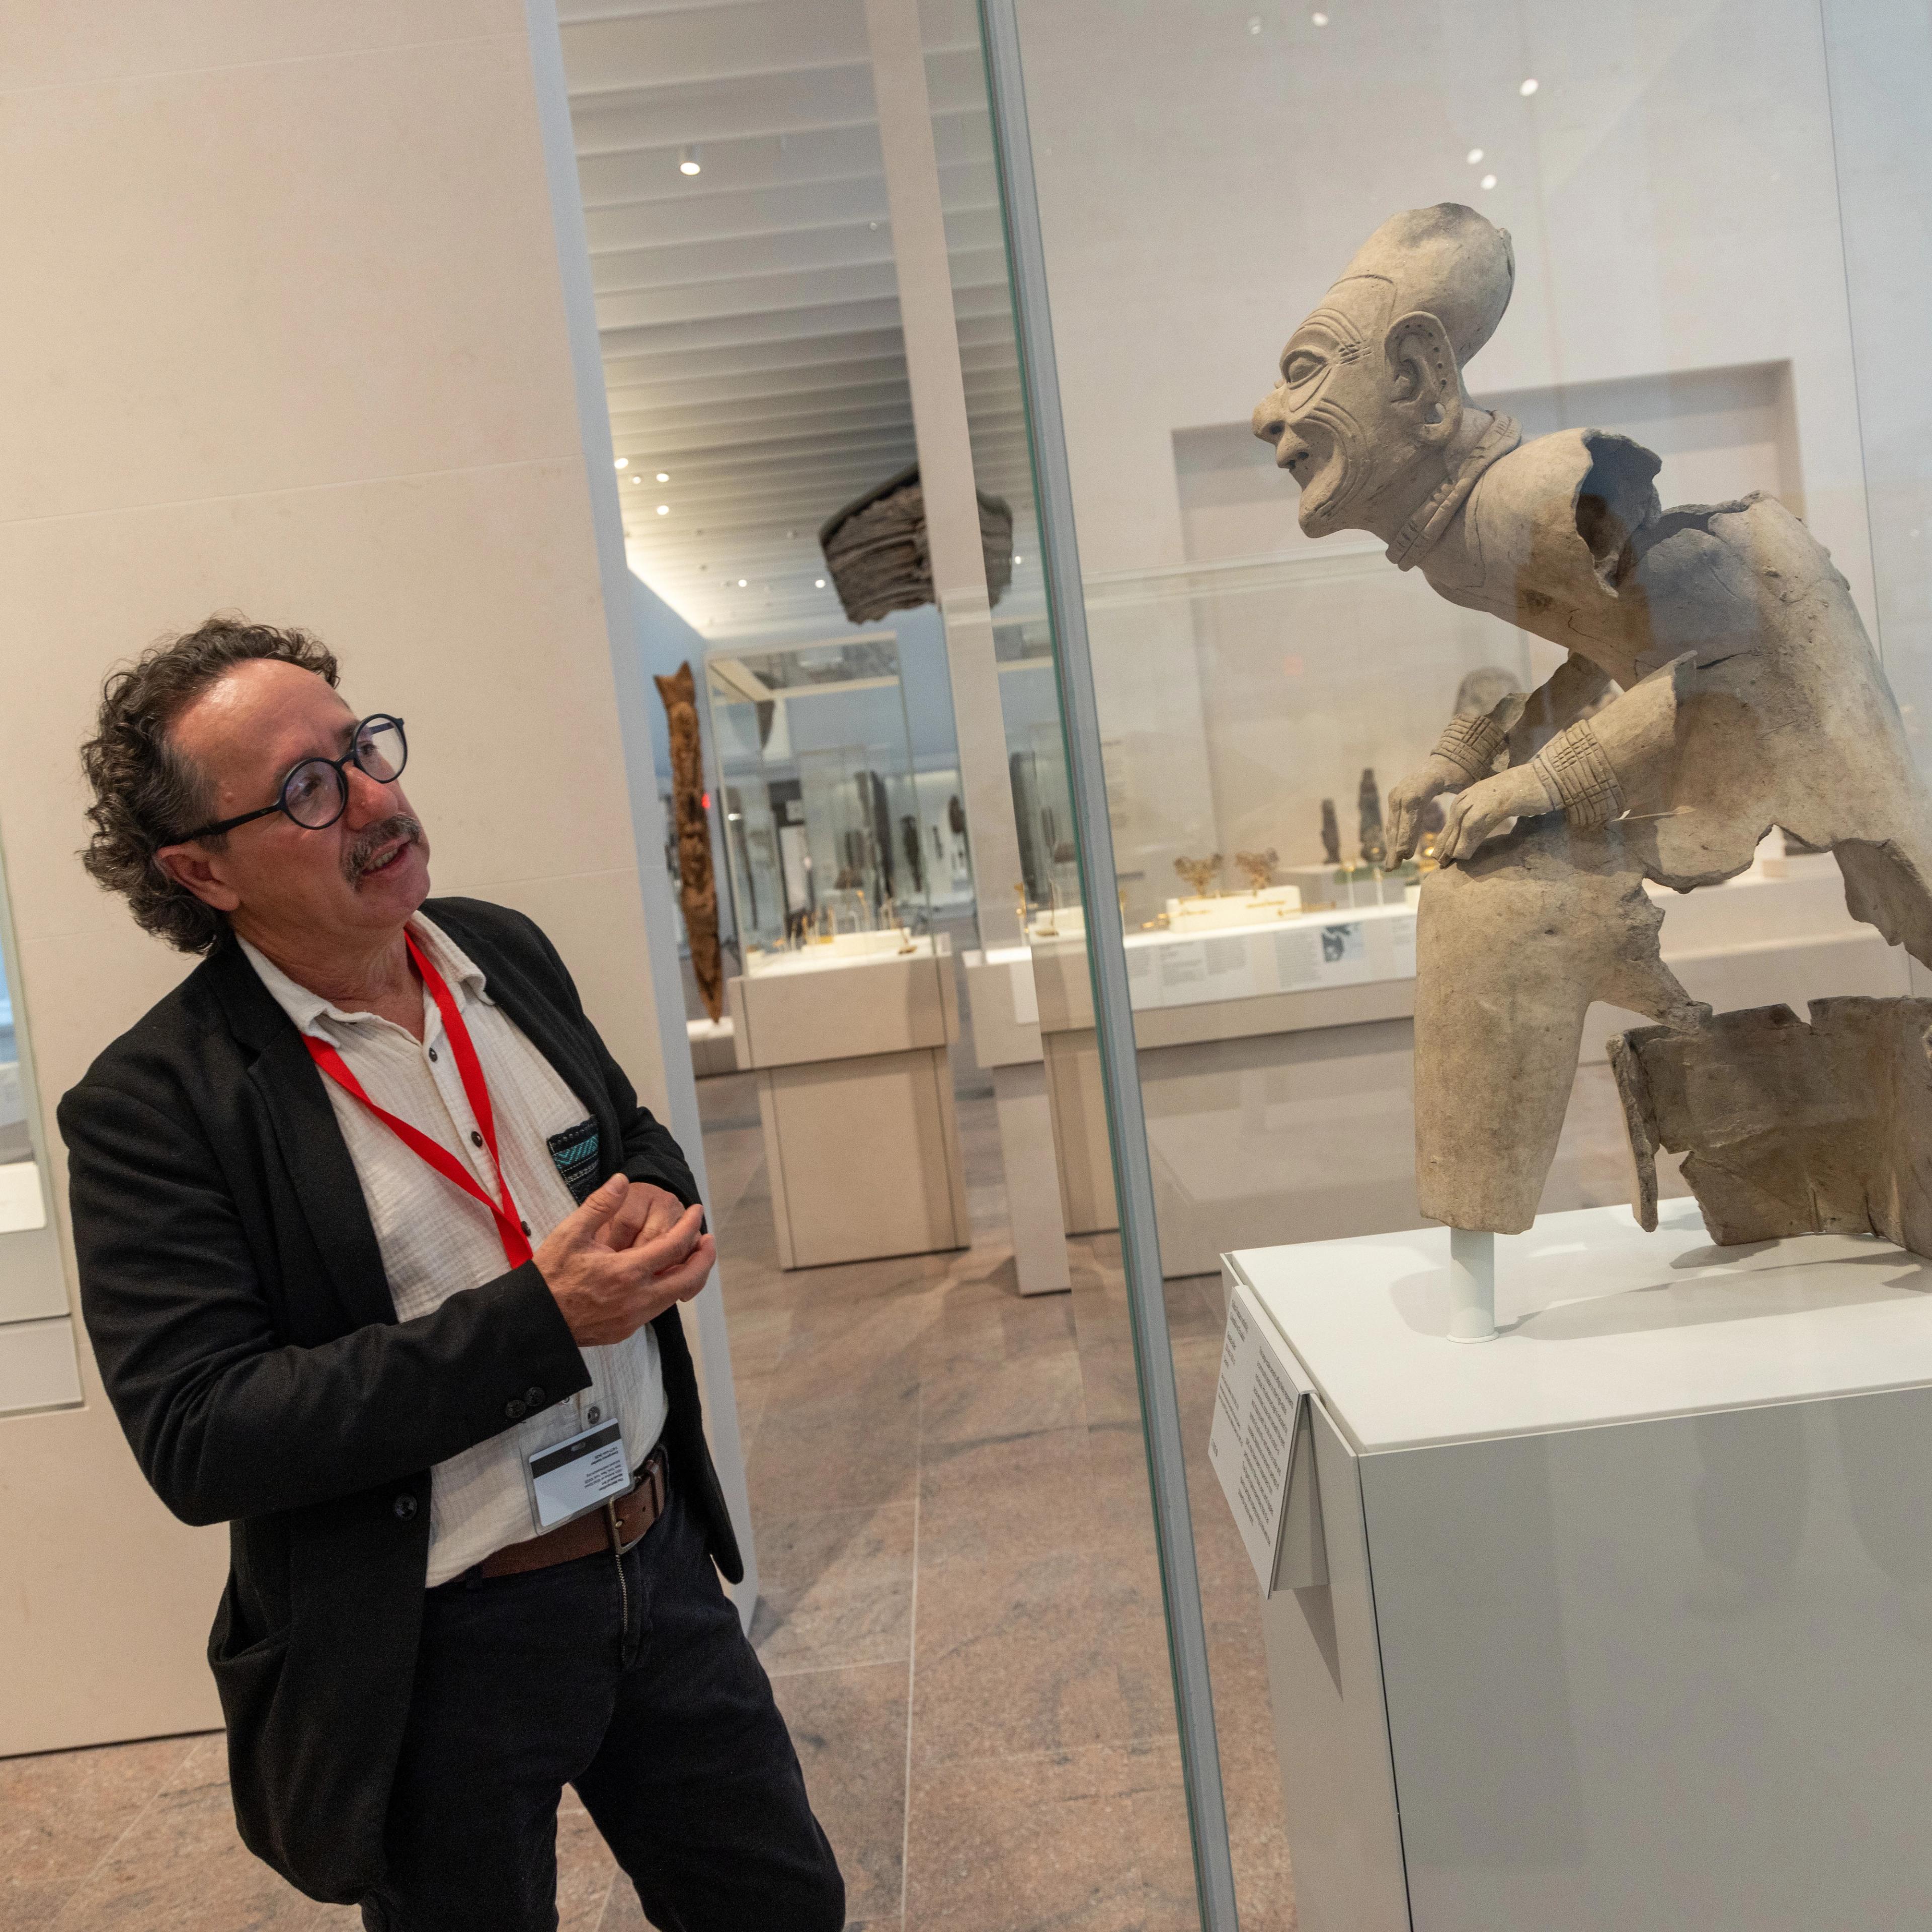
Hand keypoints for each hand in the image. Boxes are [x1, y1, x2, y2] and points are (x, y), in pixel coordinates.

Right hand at [535, 1175, 714, 1348]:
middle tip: (708, 1240)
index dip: (691, 1226)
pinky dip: (666, 1291)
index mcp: (627, 1271)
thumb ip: (600, 1205)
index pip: (675, 1246)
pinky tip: (661, 1278)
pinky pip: (656, 1309)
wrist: (532, 1320)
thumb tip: (622, 1181)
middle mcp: (637, 1299)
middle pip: (689, 1278)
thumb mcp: (570, 1233)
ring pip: (674, 1296)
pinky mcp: (625, 1330)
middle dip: (705, 1257)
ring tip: (688, 1256)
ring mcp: (632, 1318)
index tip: (696, 1212)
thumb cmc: (549, 1276)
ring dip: (687, 1275)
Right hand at [1386, 755, 1470, 862]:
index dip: (1407, 832)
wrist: (1442, 763)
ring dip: (1391, 847)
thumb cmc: (1458, 776)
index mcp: (1421, 785)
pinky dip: (1393, 839)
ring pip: (1392, 824)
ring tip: (1392, 867)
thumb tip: (1471, 823)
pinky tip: (1394, 855)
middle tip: (1395, 867)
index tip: (1407, 854)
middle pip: (1397, 820)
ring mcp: (1396, 795)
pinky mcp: (1394, 801)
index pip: (1411, 809)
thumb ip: (1464, 803)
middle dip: (1395, 846)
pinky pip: (1393, 823)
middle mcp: (1404, 789)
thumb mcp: (1464, 785)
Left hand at [1436, 764, 1555, 862]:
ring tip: (1447, 864)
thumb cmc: (1522, 792)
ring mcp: (1473, 804)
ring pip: (1456, 832)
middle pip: (1450, 829)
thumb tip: (1477, 831)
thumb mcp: (1497, 804)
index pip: (1451, 823)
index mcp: (1467, 797)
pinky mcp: (1484, 810)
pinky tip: (1464, 856)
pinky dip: (1466, 846)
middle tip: (1439, 864)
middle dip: (1444, 847)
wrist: (1538, 779)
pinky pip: (1468, 832)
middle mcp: (1466, 799)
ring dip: (1452, 849)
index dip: (1446, 840)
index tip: (1441, 856)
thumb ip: (1485, 814)